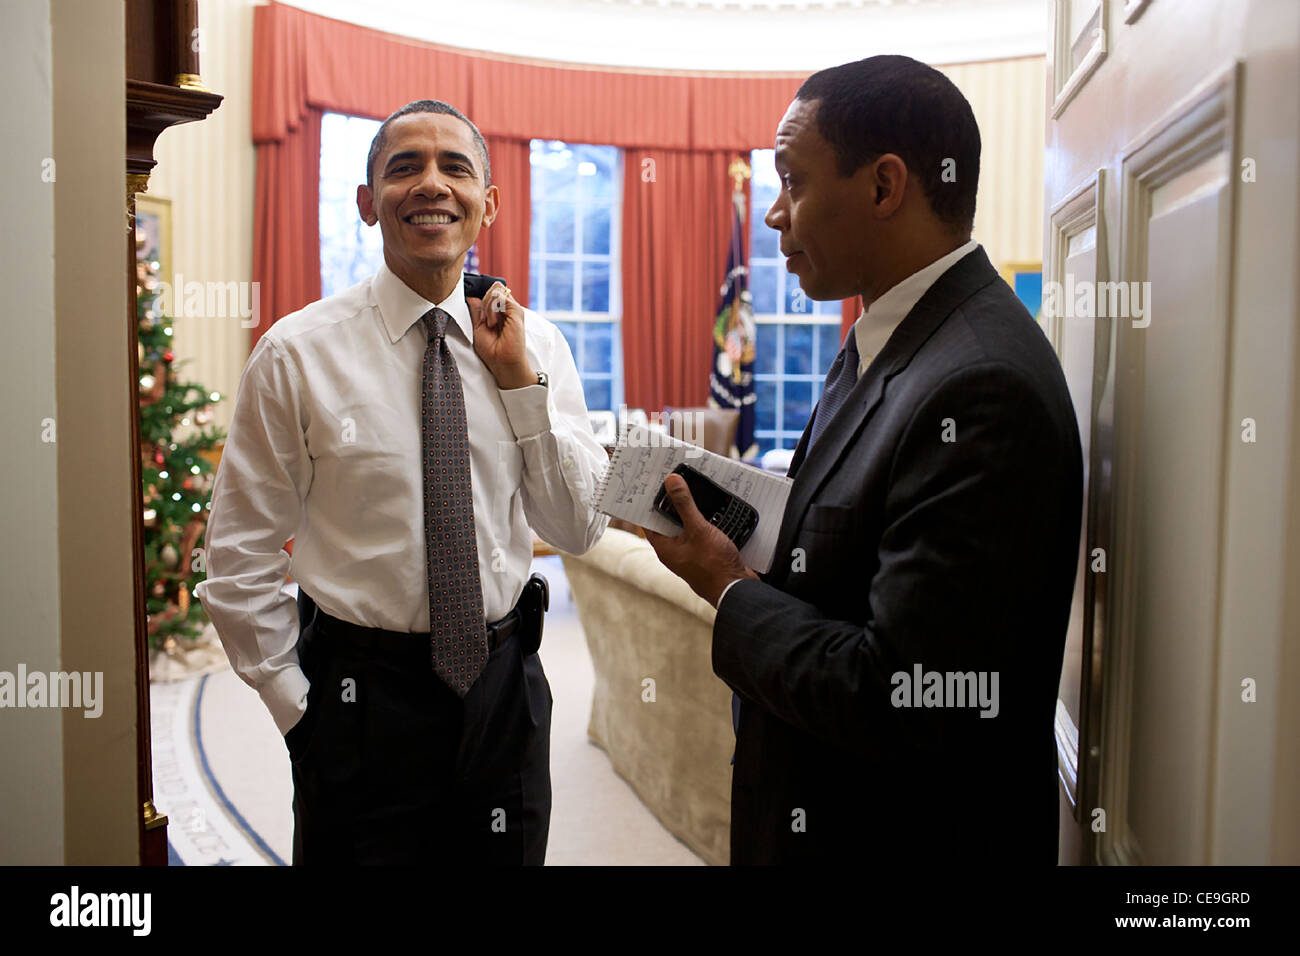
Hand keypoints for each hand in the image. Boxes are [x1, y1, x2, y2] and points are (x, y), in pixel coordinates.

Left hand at [469, 282, 533, 388]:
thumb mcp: (478, 327)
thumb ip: (477, 311)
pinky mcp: (516, 311)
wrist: (502, 362)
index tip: (480, 318)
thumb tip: (471, 296)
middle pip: (494, 288)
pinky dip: (491, 308)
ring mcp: (513, 309)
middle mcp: (508, 309)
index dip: (482, 300)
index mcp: (500, 312)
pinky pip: (499, 296)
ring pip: (495, 290)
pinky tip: (493, 323)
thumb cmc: (491, 350)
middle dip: (484, 302)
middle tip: (485, 321)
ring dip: (487, 306)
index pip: (491, 292)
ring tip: (490, 324)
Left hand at [644, 474, 757, 606]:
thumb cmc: (714, 566)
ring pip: (686, 527)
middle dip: (673, 502)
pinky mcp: (706, 554)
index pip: (650, 520)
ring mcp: (691, 553)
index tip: (653, 484)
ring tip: (693, 488)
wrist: (736, 589)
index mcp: (665, 548)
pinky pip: (701, 533)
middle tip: (675, 480)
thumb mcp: (698, 529)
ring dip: (690, 511)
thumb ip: (684, 504)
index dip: (650, 502)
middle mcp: (675, 552)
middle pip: (669, 522)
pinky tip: (712, 509)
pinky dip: (704, 521)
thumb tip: (671, 482)